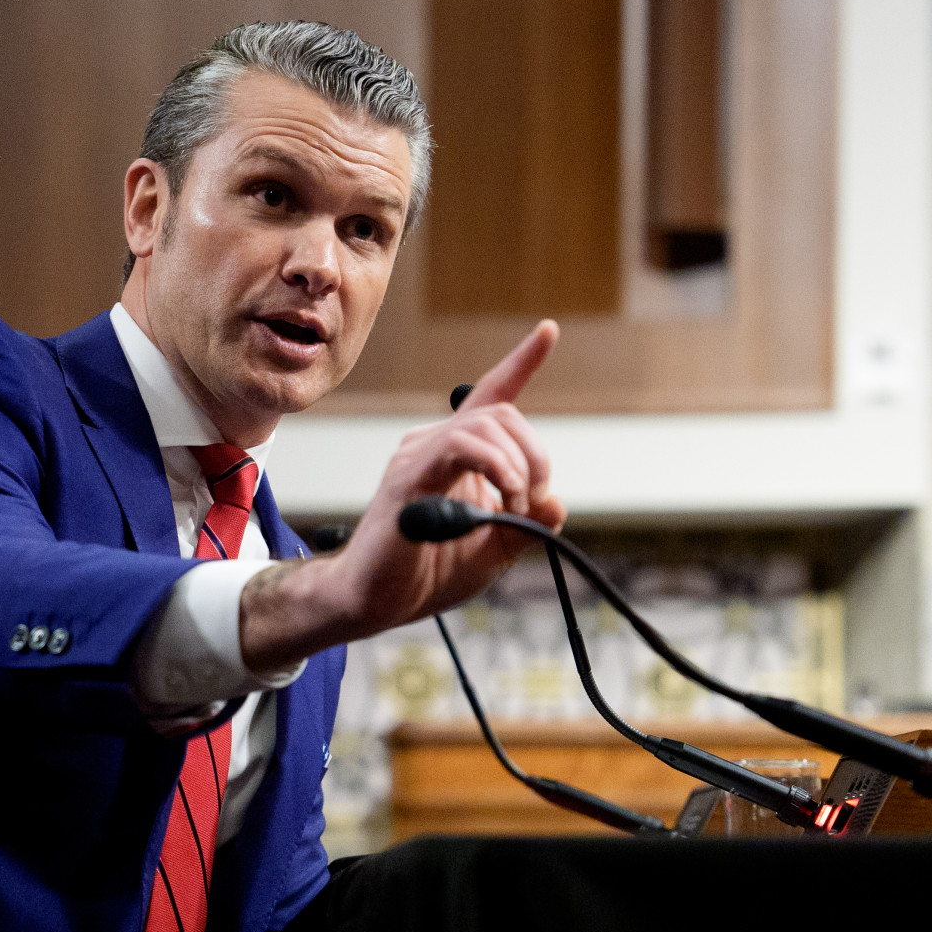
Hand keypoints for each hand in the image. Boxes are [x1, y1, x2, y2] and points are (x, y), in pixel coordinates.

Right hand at [240, 322, 565, 668]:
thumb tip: (556, 502)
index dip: (521, 363)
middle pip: (503, 413)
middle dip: (535, 453)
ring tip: (517, 505)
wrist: (375, 601)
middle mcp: (434, 445)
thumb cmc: (425, 574)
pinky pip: (459, 446)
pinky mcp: (407, 476)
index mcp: (455, 455)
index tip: (547, 331)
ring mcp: (417, 456)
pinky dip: (495, 465)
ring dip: (518, 464)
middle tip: (533, 501)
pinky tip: (503, 495)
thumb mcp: (491, 552)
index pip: (490, 396)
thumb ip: (525, 526)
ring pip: (486, 425)